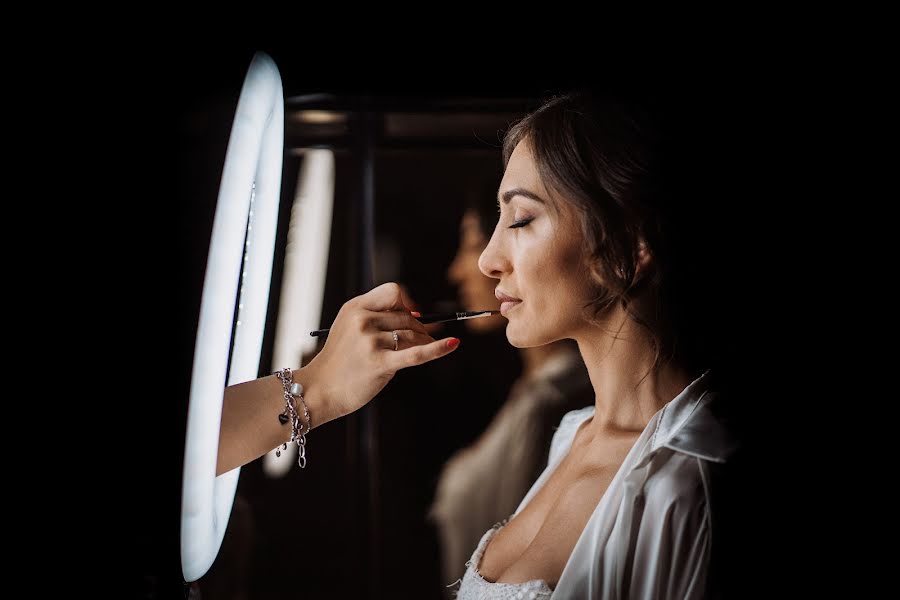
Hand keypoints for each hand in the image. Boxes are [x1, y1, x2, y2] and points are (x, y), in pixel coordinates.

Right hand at [301, 282, 459, 422]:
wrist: (319, 390)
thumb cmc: (340, 361)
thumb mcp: (349, 328)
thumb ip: (378, 317)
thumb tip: (420, 314)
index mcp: (355, 308)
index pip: (393, 292)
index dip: (407, 302)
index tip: (413, 314)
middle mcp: (363, 321)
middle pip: (407, 316)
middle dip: (419, 327)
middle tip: (424, 337)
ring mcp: (370, 342)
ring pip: (412, 335)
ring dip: (425, 341)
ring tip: (428, 347)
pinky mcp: (379, 363)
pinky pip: (415, 354)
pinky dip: (437, 349)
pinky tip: (452, 344)